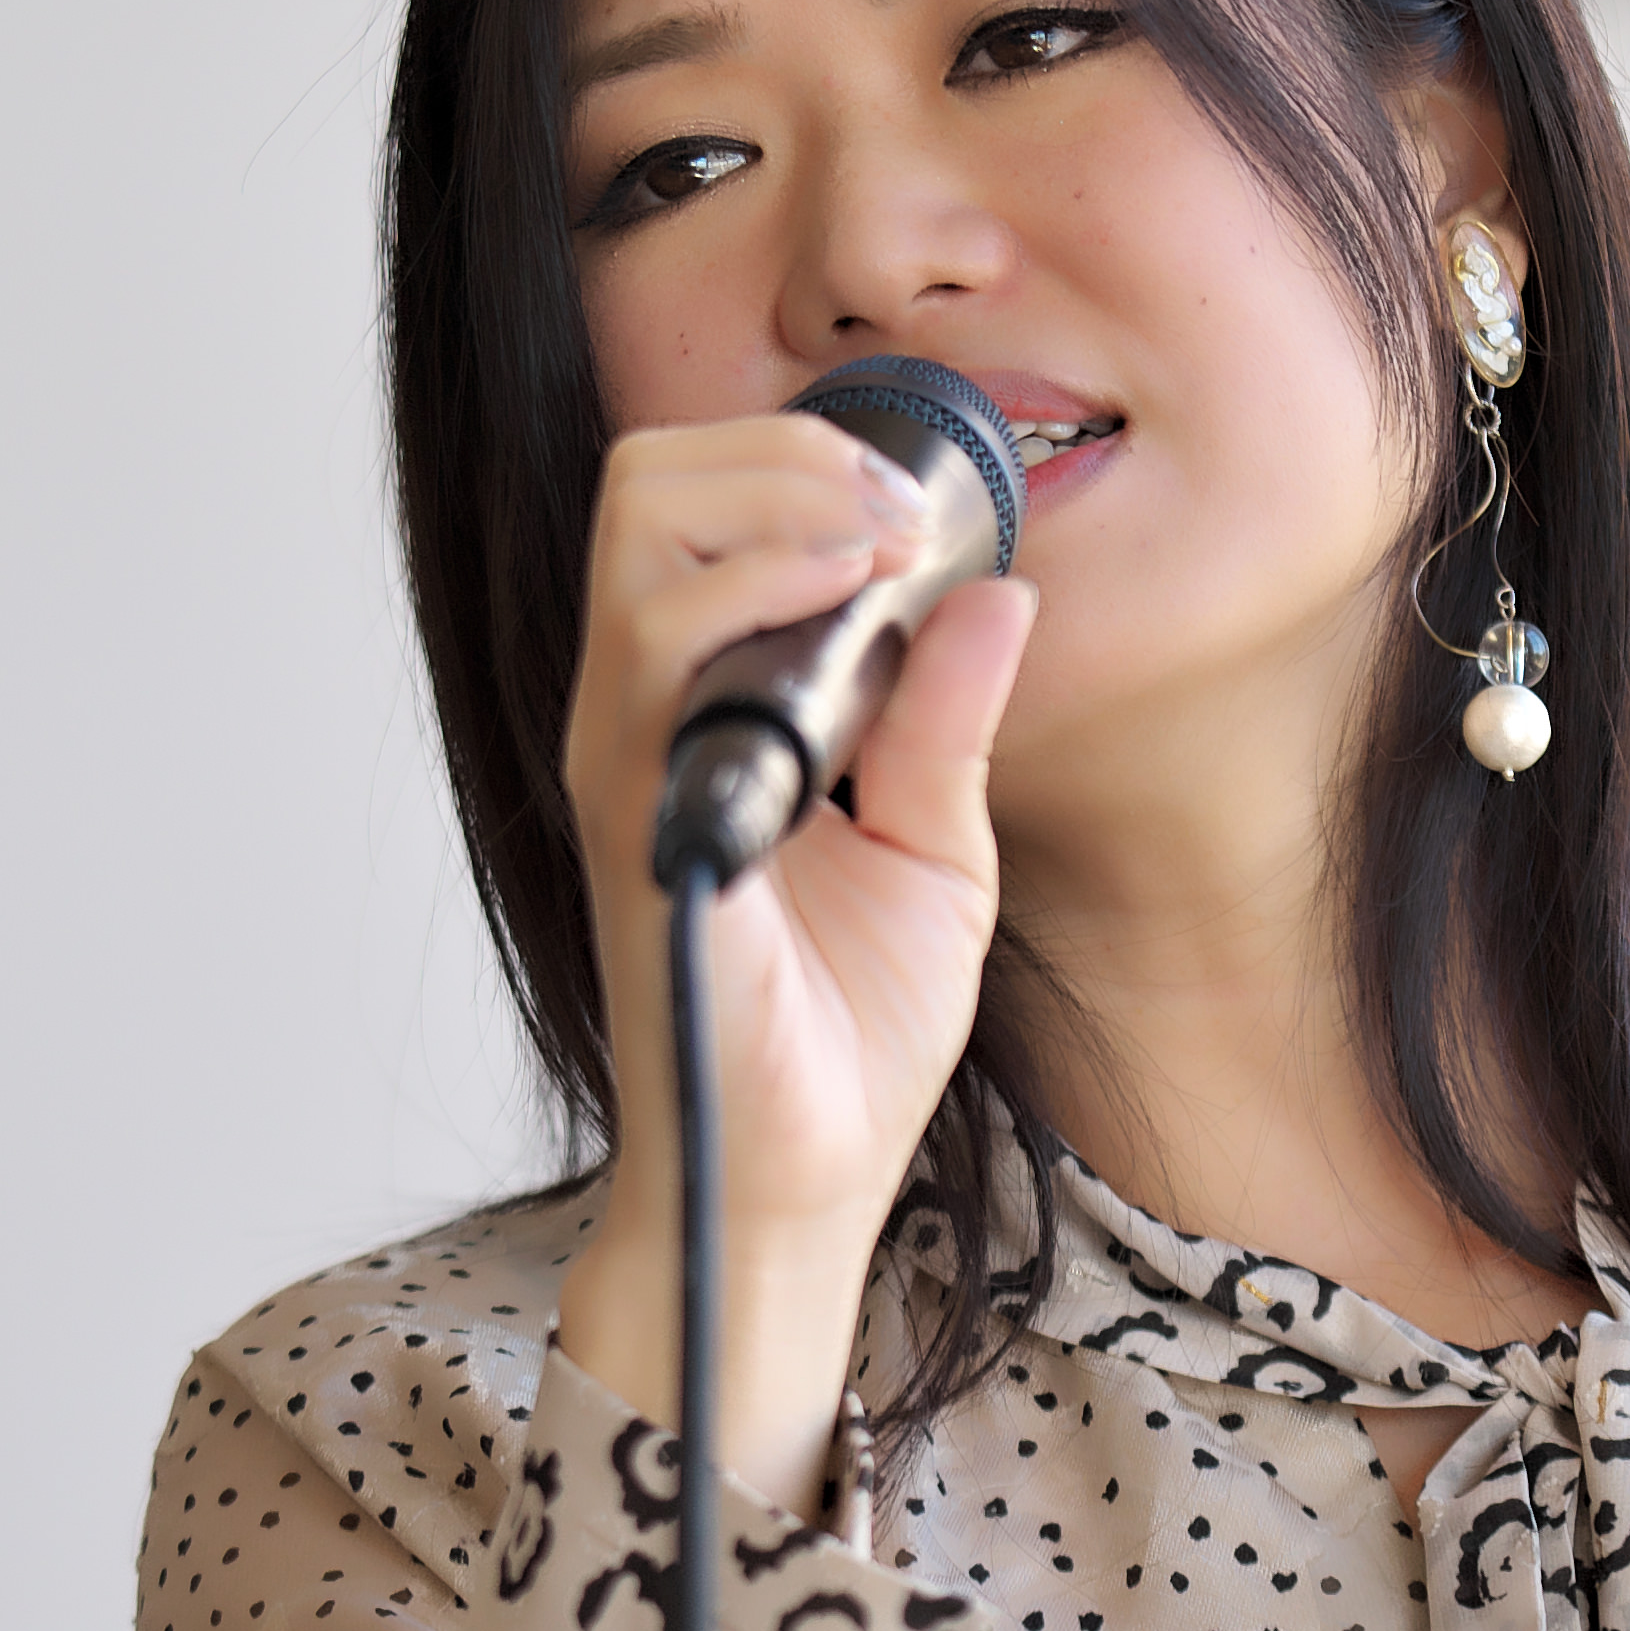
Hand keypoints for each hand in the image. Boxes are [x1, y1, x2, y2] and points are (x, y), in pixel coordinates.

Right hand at [545, 412, 1035, 1501]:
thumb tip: (1000, 590)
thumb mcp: (936, 844)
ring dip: (777, 499)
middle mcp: (645, 716)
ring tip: (881, 541)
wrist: (807, 1174)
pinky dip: (755, 587)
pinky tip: (849, 600)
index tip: (918, 505)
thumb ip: (948, 716)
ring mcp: (630, 757)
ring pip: (639, 534)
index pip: (697, 509)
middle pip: (647, 486)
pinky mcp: (638, 812)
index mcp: (704, 709)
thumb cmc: (849, 1029)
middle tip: (899, 510)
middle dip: (782, 456)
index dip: (798, 462)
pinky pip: (654, 649)